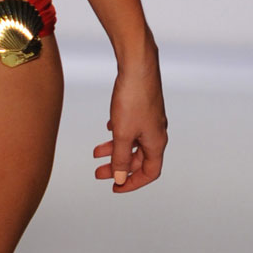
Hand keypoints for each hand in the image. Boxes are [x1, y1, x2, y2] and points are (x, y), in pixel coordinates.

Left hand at [92, 48, 166, 193]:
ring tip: (96, 153)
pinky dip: (118, 133)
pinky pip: (131, 127)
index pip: (149, 173)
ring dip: (114, 150)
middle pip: (138, 159)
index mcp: (156, 142)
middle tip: (98, 173)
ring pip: (132, 142)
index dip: (132, 183)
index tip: (115, 187)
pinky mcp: (142, 107)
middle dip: (118, 167)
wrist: (137, 65)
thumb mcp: (123, 134)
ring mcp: (149, 119)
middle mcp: (156, 132)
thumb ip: (120, 158)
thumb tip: (119, 178)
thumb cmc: (133, 98)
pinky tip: (107, 130)